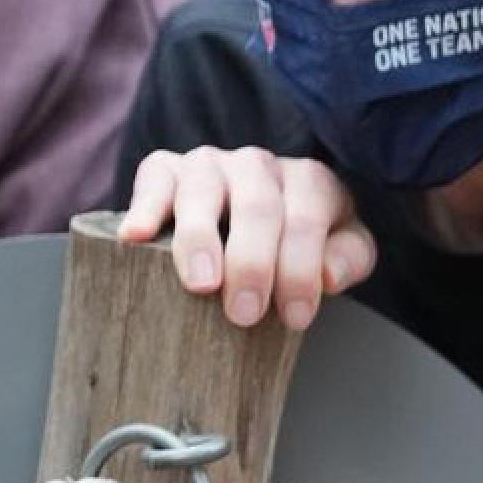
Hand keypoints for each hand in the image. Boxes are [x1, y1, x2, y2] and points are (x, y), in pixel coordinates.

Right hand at [119, 147, 376, 329]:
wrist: (250, 214)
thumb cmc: (296, 243)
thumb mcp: (340, 246)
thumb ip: (347, 258)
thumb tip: (328, 276)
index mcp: (307, 181)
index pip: (306, 220)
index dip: (301, 269)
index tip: (293, 318)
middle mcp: (257, 165)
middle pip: (256, 206)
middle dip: (251, 262)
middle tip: (244, 314)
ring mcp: (208, 164)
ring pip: (202, 191)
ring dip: (199, 238)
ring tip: (200, 284)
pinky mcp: (165, 170)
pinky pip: (154, 179)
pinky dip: (143, 207)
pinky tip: (135, 237)